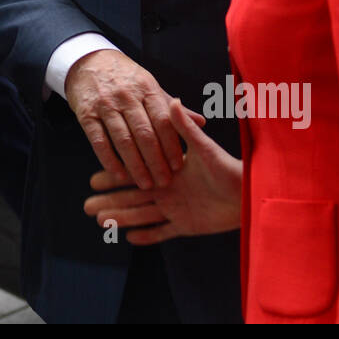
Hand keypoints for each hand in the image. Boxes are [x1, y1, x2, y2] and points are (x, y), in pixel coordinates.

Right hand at [64, 48, 185, 189]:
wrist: (89, 61)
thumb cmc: (125, 78)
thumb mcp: (149, 85)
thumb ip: (172, 108)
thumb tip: (201, 122)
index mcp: (146, 88)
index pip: (163, 120)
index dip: (171, 145)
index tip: (178, 166)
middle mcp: (126, 95)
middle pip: (144, 133)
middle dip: (156, 160)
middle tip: (164, 181)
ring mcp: (105, 104)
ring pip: (123, 139)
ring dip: (135, 165)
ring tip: (145, 184)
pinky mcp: (86, 113)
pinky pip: (98, 140)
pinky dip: (109, 159)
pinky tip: (119, 174)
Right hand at [83, 98, 242, 242]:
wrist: (250, 195)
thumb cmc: (228, 168)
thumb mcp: (205, 148)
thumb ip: (185, 129)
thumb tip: (173, 101)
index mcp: (169, 169)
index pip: (135, 171)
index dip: (115, 173)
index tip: (94, 178)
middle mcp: (168, 189)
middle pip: (133, 196)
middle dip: (110, 200)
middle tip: (87, 205)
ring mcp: (176, 208)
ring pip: (143, 215)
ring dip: (122, 218)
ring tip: (100, 222)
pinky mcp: (187, 226)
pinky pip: (162, 233)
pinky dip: (147, 236)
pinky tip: (128, 238)